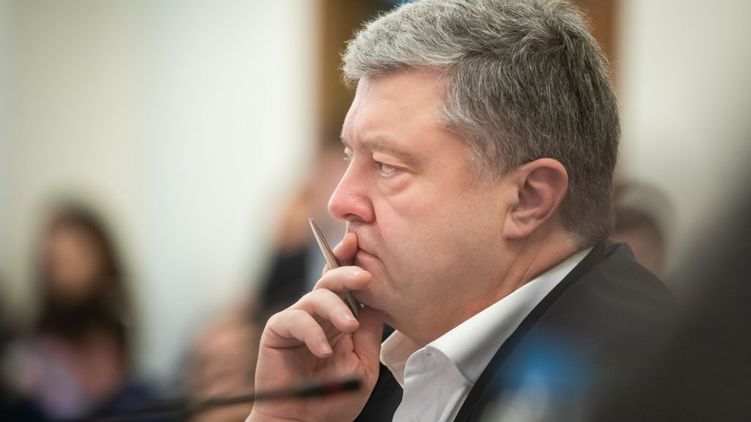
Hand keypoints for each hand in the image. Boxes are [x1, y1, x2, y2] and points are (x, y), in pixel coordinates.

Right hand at [248, 233, 383, 421]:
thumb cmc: (334, 399)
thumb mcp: (363, 365)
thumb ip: (368, 334)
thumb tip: (378, 303)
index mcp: (338, 319)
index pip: (346, 285)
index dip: (351, 262)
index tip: (359, 245)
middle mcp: (318, 315)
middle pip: (331, 281)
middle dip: (347, 272)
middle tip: (364, 276)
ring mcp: (297, 320)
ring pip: (316, 296)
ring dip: (336, 308)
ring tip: (348, 326)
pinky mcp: (278, 330)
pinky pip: (296, 319)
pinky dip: (312, 332)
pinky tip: (323, 350)